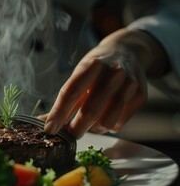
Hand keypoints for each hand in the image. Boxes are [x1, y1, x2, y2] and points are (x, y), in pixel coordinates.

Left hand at [44, 29, 168, 138]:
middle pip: (89, 111)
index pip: (71, 92)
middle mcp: (112, 73)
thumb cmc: (97, 68)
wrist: (128, 51)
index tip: (49, 129)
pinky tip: (107, 114)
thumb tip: (45, 122)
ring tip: (91, 122)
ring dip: (94, 128)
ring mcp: (129, 84)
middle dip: (76, 128)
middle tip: (70, 134)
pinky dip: (109, 125)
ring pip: (106, 121)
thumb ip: (65, 100)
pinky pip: (119, 123)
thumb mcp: (79, 75)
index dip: (58, 113)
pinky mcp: (140, 96)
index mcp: (91, 65)